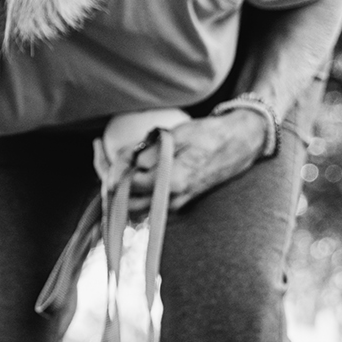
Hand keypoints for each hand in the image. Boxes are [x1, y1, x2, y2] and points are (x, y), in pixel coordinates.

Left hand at [106, 109, 267, 218]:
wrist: (240, 144)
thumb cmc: (210, 135)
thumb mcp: (177, 134)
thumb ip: (149, 151)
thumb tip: (126, 163)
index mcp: (172, 182)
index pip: (128, 185)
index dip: (114, 169)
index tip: (106, 148)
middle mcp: (171, 200)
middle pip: (125, 204)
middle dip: (110, 183)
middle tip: (101, 155)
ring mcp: (173, 205)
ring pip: (133, 207)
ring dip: (118, 188)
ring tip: (109, 159)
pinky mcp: (175, 203)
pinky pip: (145, 201)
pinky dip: (132, 188)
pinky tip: (128, 165)